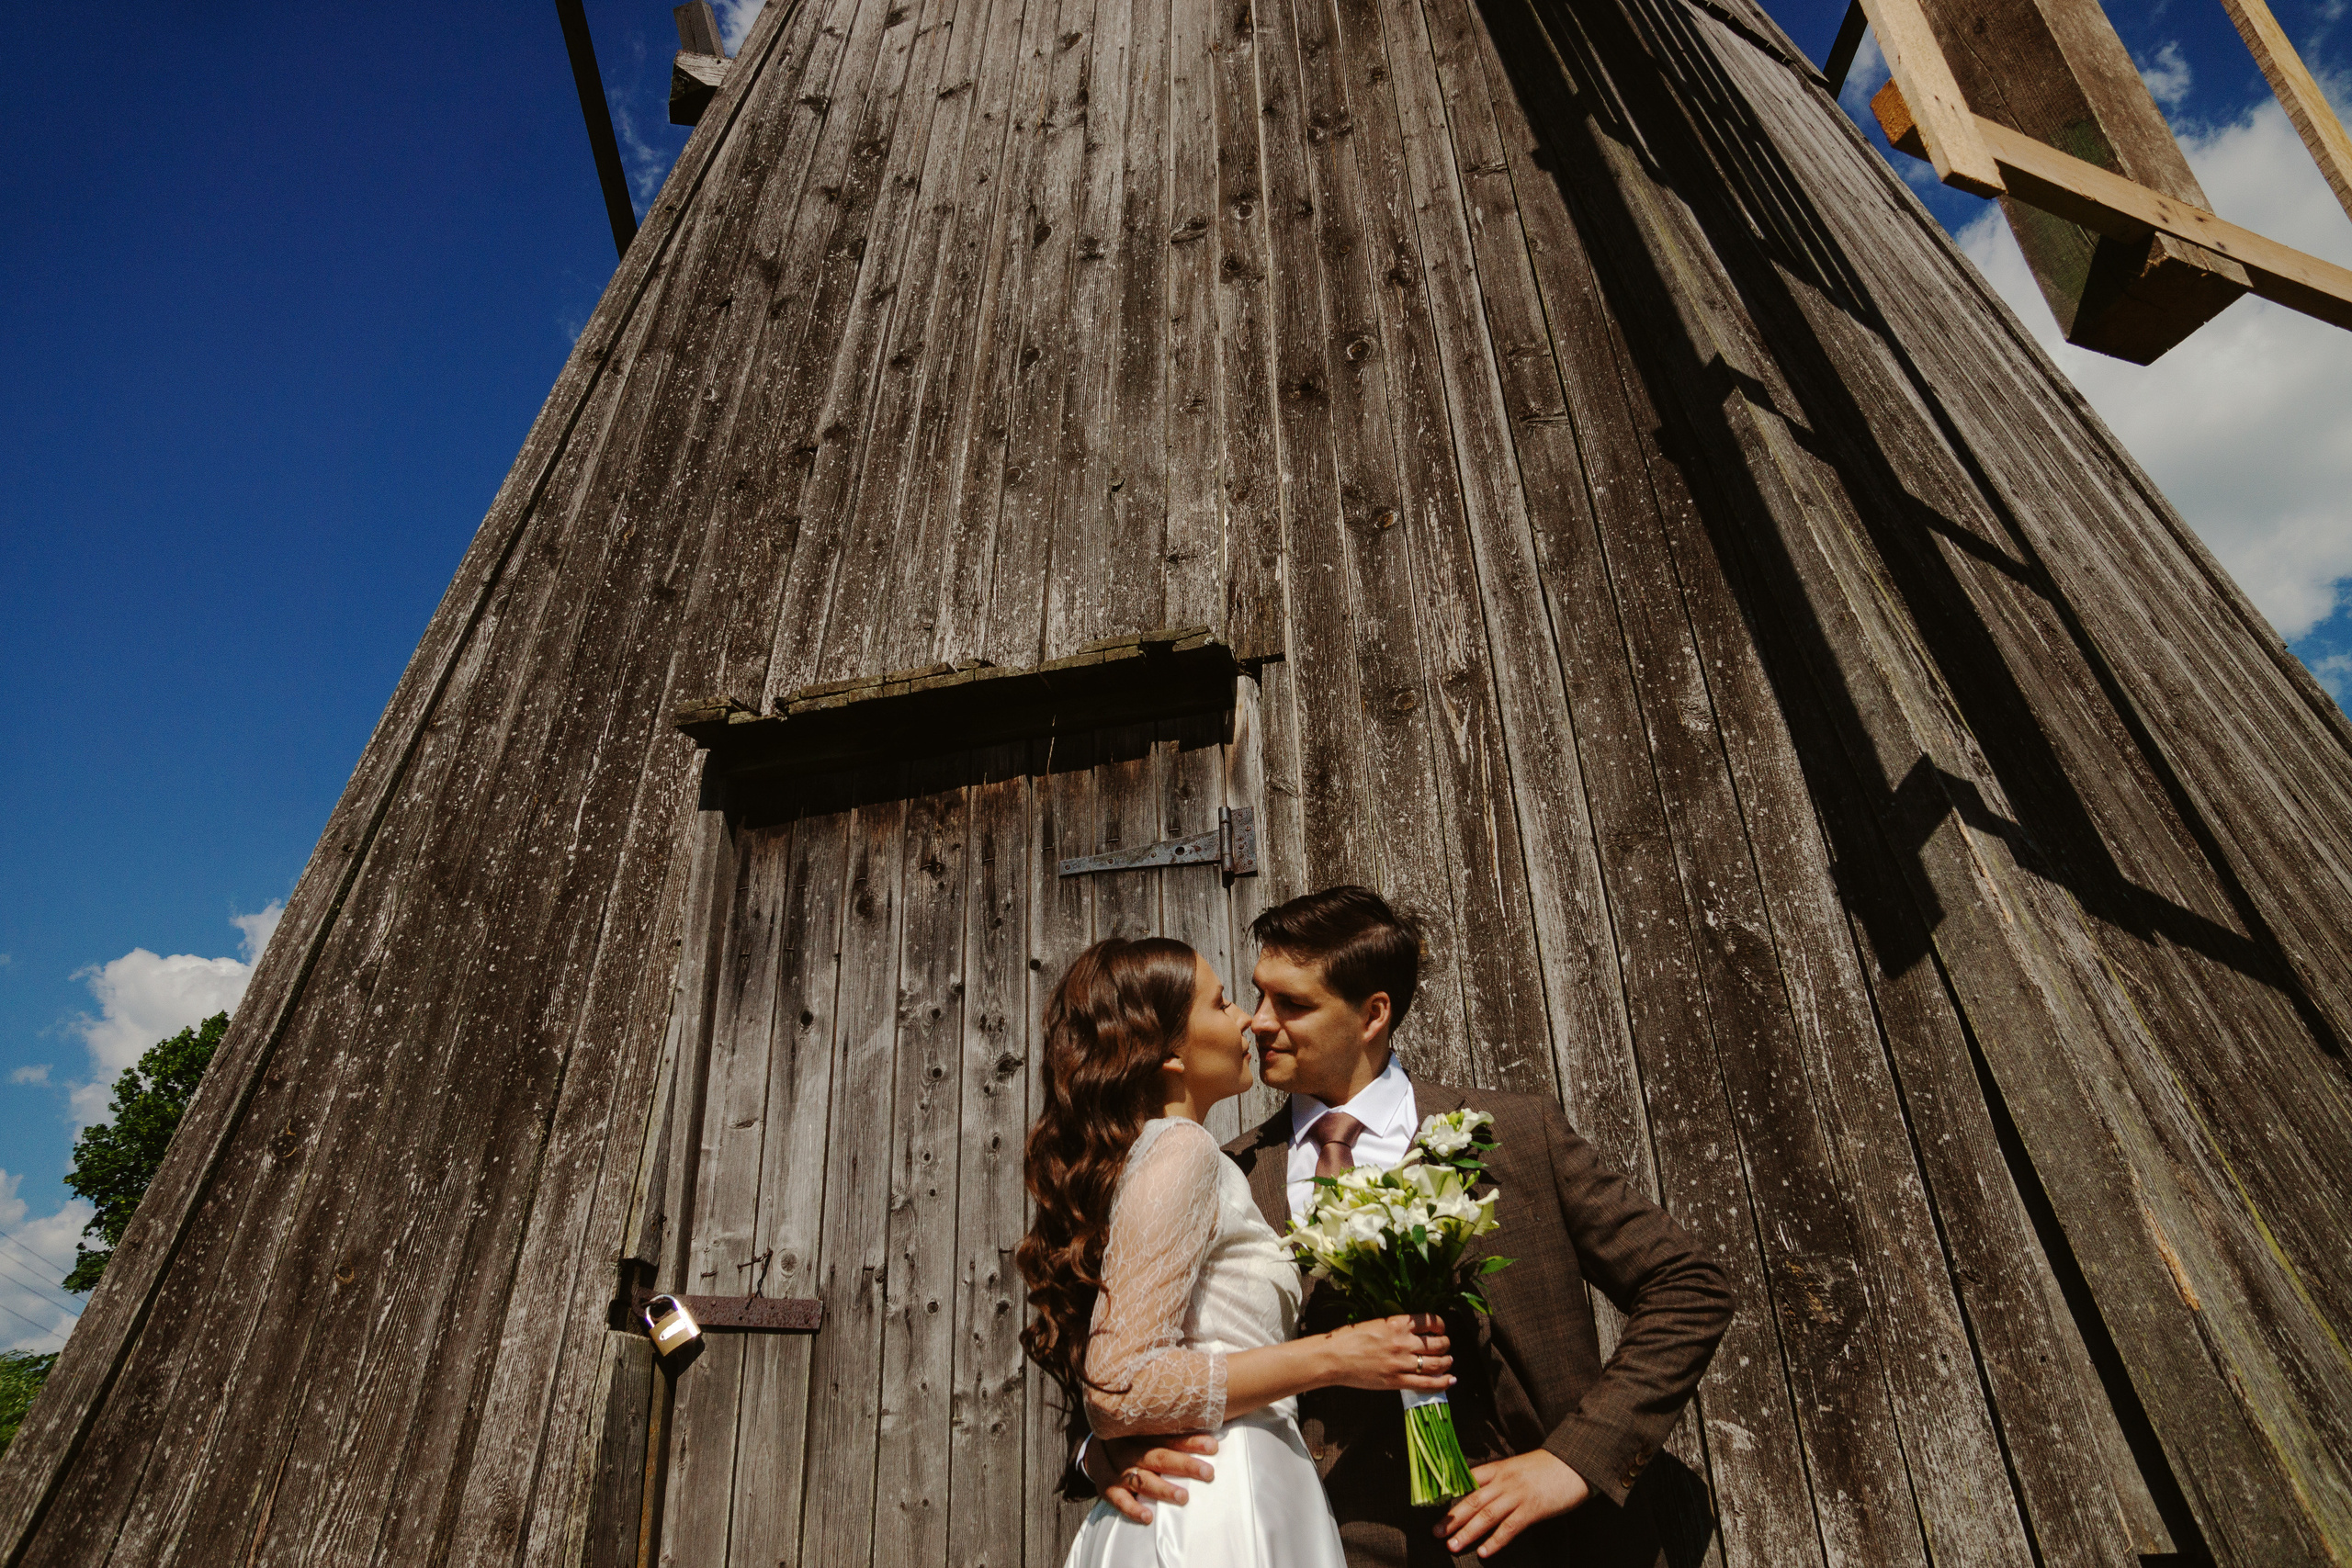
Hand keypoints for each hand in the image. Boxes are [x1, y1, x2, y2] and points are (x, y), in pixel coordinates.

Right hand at [1086, 1432, 1218, 1523]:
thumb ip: (1170, 1432)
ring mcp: (1119, 1472)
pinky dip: (1133, 1509)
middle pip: (1161, 1458)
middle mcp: (1132, 1452)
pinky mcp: (1108, 1489)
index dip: (1191, 1442)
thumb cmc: (1132, 1440)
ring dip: (1163, 1489)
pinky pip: (1120, 1500)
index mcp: (1143, 1434)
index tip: (1213, 1447)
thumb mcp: (1145, 1430)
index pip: (1170, 1437)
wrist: (1092, 1447)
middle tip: (1208, 1473)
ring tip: (1183, 1497)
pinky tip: (1148, 1517)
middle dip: (1185, 1465)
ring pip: (1144, 1481)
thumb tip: (1209, 1436)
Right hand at [1315, 1312, 1454, 1391]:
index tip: (1440, 1330)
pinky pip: (1427, 1384)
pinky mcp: (1397, 1381)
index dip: (1441, 1326)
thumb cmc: (1349, 1338)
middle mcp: (1403, 1342)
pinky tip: (1450, 1380)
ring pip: (1437, 1363)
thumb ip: (1396, 1327)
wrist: (1334, 1357)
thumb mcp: (1376, 1324)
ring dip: (1446, 1362)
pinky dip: (1443, 1382)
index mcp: (1397, 1323)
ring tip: (1447, 1361)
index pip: (1431, 1321)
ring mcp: (1401, 1363)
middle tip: (1444, 1347)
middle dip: (1446, 1345)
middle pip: (1439, 1344)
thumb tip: (1414, 1331)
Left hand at [1436, 1451, 1588, 1557]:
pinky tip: (1484, 1552)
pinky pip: (1510, 1527)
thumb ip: (1500, 1479)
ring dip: (1467, 1532)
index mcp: (1499, 1468)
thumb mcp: (1518, 1467)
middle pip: (1472, 1500)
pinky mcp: (1533, 1508)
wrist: (1575, 1462)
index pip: (1468, 1481)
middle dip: (1452, 1518)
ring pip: (1486, 1515)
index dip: (1450, 1495)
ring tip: (1452, 1546)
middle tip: (1436, 1532)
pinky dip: (1496, 1541)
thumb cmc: (1548, 1467)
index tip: (1434, 1508)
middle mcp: (1504, 1481)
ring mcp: (1518, 1495)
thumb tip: (1482, 1493)